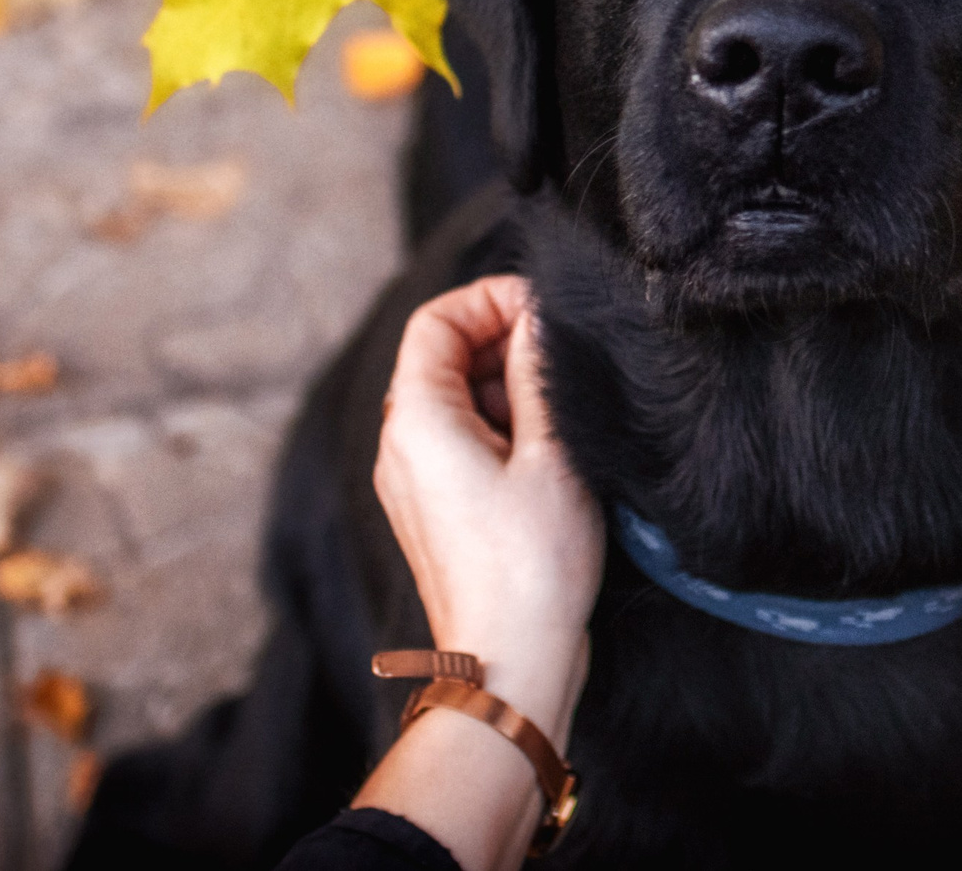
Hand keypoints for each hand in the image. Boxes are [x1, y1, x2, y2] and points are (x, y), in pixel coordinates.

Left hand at [360, 276, 601, 870]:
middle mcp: (399, 445)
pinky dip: (499, 426)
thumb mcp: (551, 452)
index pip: (435, 320)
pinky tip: (546, 453)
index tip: (544, 312)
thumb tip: (535, 318)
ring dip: (506, 387)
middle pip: (440, 356)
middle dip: (501, 341)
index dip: (490, 300)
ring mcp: (410, 480)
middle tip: (562, 359)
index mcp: (416, 419)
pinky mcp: (431, 509)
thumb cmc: (533, 563)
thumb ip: (538, 373)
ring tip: (561, 415)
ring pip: (452, 399)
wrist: (510, 660)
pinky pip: (456, 440)